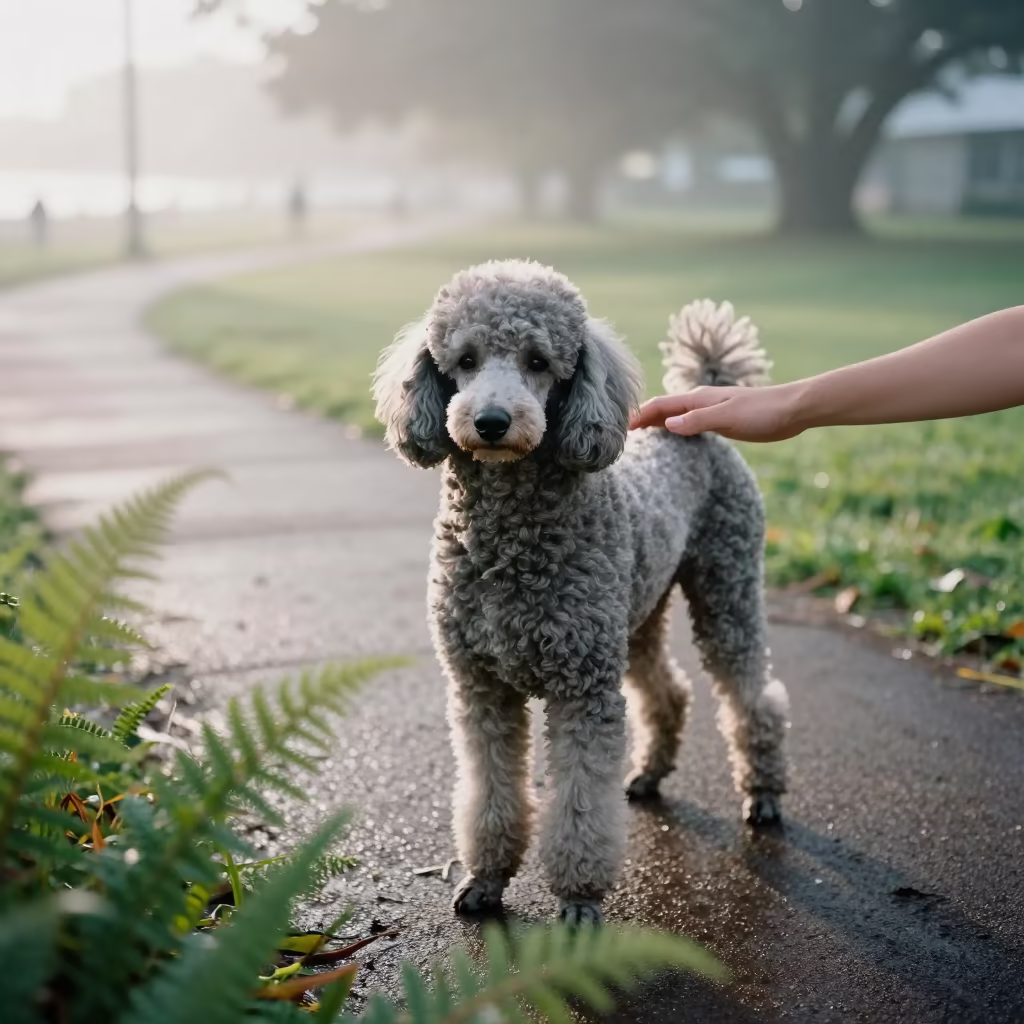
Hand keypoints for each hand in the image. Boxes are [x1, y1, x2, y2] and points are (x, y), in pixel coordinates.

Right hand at [629, 384, 804, 441]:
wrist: (792, 409)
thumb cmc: (762, 413)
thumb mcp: (727, 418)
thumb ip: (697, 421)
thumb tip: (667, 425)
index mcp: (698, 399)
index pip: (660, 405)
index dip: (640, 416)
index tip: (621, 429)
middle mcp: (701, 402)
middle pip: (664, 408)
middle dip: (643, 418)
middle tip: (623, 434)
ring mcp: (711, 410)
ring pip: (676, 415)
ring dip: (658, 423)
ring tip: (642, 436)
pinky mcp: (721, 419)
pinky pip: (689, 422)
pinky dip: (675, 428)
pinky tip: (676, 437)